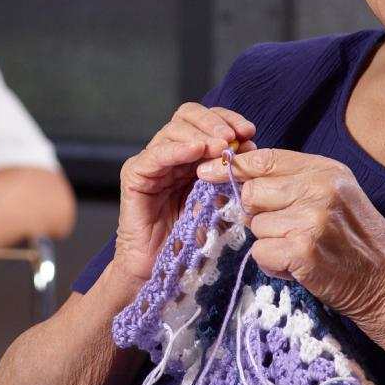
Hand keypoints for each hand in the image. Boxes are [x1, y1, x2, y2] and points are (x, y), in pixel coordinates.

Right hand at [113, 103, 256, 283]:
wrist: (159, 269)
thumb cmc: (189, 240)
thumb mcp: (219, 203)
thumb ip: (229, 177)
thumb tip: (249, 150)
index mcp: (191, 157)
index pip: (206, 121)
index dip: (228, 119)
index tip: (249, 132)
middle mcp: (170, 154)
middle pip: (188, 115)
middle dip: (215, 122)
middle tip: (234, 138)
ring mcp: (151, 163)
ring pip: (173, 129)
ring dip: (200, 134)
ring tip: (220, 146)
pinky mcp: (135, 175)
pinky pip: (155, 155)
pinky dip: (176, 149)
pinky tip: (196, 149)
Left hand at [198, 148, 384, 325]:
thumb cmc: (356, 241)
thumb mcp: (335, 195)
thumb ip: (294, 181)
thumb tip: (240, 172)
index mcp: (326, 169)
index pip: (265, 158)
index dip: (232, 166)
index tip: (205, 171)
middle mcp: (319, 189)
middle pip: (251, 193)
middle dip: (259, 215)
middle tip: (287, 231)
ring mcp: (311, 219)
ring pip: (254, 226)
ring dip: (270, 243)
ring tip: (300, 250)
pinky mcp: (302, 250)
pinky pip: (260, 252)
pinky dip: (273, 265)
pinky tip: (298, 266)